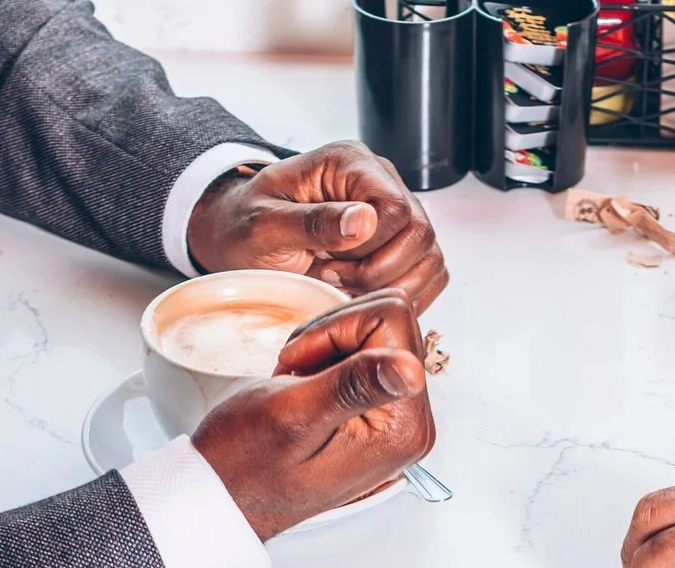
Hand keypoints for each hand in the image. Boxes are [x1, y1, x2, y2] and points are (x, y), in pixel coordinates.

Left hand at [187, 142, 447, 311]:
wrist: (244, 238)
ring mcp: (397, 214)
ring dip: (392, 286)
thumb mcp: (265, 226)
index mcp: (350, 163)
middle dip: (381, 272)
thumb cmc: (247, 226)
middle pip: (421, 234)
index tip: (329, 265)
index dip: (372, 249)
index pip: (396, 209)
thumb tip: (364, 221)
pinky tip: (364, 296)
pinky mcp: (402, 245)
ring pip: (431, 258)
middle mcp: (382, 181)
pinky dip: (404, 295)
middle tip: (335, 279)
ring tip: (345, 286)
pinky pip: (430, 275)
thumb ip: (312, 222)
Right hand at [192, 290, 433, 540]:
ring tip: (298, 383)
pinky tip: (305, 386)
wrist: (231, 493)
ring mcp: (397, 417)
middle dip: (334, 335)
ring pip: (376, 332)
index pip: (392, 319)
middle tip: (298, 373)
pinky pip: (364, 354)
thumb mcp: (297, 416)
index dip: (338, 327)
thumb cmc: (251, 462)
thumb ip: (355, 386)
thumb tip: (411, 369)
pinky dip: (327, 357)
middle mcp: (411, 424)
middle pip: (390, 322)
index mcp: (402, 427)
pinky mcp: (380, 411)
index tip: (303, 363)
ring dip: (327, 345)